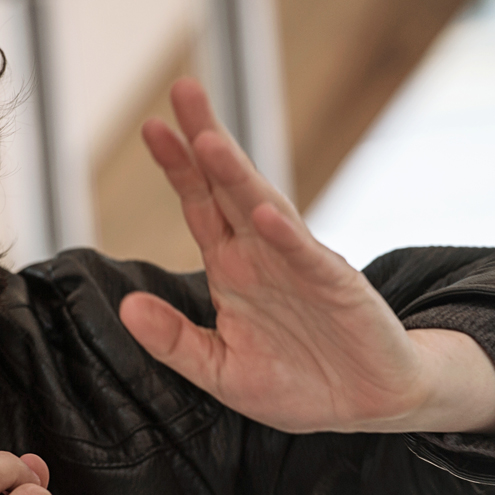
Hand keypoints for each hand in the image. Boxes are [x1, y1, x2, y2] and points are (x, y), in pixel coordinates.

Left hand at [119, 78, 494, 434]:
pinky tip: (264, 214)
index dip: (178, 168)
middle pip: (228, 187)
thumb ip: (174, 342)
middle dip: (205, 139)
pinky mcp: (336, 288)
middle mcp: (264, 255)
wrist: (368, 404)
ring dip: (238, 176)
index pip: (200, 206)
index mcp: (234, 270)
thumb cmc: (297, 382)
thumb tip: (127, 309)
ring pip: (265, 209)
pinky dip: (286, 236)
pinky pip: (307, 258)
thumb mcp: (220, 371)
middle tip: (182, 91)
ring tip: (209, 142)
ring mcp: (301, 265)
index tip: (153, 128)